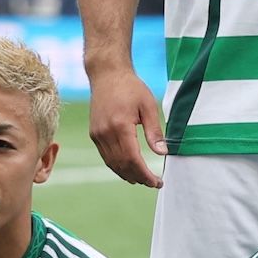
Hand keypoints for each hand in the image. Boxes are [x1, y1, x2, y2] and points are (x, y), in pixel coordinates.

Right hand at [85, 63, 166, 187]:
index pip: (133, 159)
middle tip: (153, 183)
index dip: (145, 174)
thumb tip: (163, 153)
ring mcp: (97, 134)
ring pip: (112, 163)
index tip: (157, 181)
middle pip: (122, 165)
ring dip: (127, 175)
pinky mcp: (94, 133)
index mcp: (120, 126)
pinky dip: (117, 166)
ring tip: (142, 180)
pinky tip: (128, 170)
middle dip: (138, 177)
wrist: (107, 74)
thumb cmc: (131, 87)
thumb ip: (154, 131)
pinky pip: (106, 156)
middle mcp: (105, 133)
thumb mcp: (148, 106)